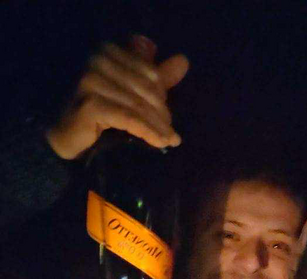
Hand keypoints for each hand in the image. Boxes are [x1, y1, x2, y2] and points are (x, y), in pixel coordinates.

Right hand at [46, 36, 188, 159]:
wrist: (68, 137)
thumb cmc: (102, 113)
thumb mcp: (134, 92)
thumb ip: (158, 77)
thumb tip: (183, 61)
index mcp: (109, 52)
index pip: (151, 72)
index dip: (163, 96)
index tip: (168, 117)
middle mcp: (98, 61)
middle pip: (147, 88)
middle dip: (162, 113)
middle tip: (171, 133)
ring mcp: (91, 81)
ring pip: (139, 105)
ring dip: (158, 126)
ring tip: (170, 141)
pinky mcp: (90, 104)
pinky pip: (129, 118)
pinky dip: (148, 131)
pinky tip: (161, 142)